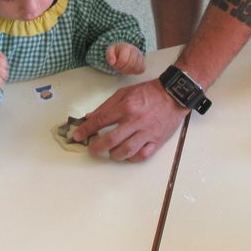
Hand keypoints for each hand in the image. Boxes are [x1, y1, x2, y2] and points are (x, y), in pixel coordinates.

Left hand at [73, 79, 187, 161]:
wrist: (173, 94)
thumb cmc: (148, 92)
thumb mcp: (124, 92)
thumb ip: (106, 106)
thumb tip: (90, 117)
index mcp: (126, 106)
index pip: (101, 121)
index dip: (86, 130)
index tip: (77, 136)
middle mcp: (135, 120)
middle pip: (111, 140)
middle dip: (97, 147)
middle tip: (92, 149)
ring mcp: (147, 132)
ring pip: (126, 151)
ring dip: (114, 155)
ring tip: (110, 153)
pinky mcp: (157, 140)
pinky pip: (142, 155)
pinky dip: (132, 158)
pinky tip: (127, 155)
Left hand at [106, 42, 145, 74]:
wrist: (125, 49)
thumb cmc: (117, 51)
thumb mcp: (110, 51)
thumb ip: (110, 56)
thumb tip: (112, 63)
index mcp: (126, 46)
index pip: (123, 60)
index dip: (118, 65)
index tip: (115, 65)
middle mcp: (135, 50)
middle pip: (131, 65)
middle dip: (123, 69)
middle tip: (119, 68)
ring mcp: (141, 56)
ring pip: (137, 68)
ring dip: (128, 71)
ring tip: (124, 68)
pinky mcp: (144, 61)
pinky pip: (142, 69)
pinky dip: (135, 72)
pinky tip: (130, 69)